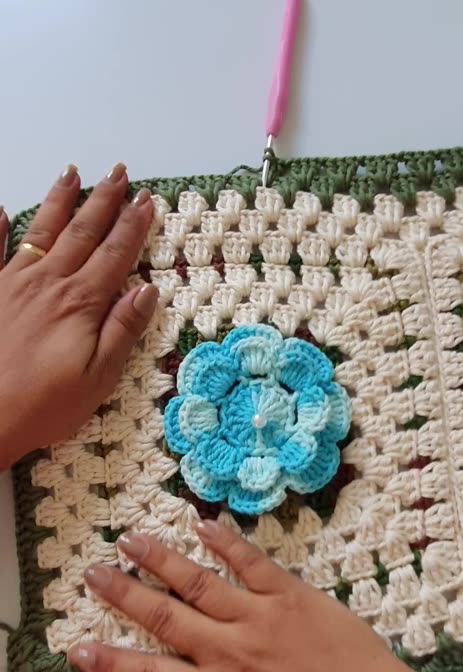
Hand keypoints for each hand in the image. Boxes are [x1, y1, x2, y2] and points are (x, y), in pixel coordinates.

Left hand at [0, 163, 155, 469]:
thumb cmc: (41, 406)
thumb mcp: (97, 379)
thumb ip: (122, 331)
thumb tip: (148, 291)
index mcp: (80, 304)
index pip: (114, 255)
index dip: (133, 226)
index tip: (146, 200)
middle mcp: (47, 283)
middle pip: (82, 233)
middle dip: (104, 201)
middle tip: (120, 173)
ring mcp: (10, 284)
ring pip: (41, 231)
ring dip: (60, 201)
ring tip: (73, 174)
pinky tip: (1, 208)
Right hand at [68, 521, 429, 671]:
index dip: (110, 662)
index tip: (78, 646)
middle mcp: (231, 652)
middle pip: (164, 617)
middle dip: (123, 594)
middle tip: (94, 572)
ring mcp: (261, 619)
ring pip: (198, 582)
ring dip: (161, 559)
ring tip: (132, 538)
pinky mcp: (293, 596)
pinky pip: (252, 563)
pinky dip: (225, 542)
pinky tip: (203, 525)